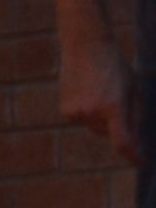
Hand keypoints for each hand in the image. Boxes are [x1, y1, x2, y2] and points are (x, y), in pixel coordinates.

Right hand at [72, 44, 134, 160]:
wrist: (86, 46)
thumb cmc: (116, 66)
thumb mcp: (133, 88)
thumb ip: (135, 115)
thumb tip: (136, 140)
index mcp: (113, 107)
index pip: (123, 142)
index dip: (133, 155)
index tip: (141, 162)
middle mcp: (92, 113)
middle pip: (108, 133)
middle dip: (116, 126)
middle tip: (119, 102)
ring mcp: (76, 113)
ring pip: (94, 127)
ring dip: (101, 118)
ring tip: (101, 92)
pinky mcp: (66, 110)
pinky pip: (82, 120)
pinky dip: (88, 112)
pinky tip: (88, 91)